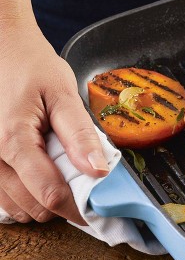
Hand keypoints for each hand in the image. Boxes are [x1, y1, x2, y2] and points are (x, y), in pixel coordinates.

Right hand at [0, 21, 109, 223]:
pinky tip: (40, 173)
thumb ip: (80, 134)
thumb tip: (99, 171)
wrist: (0, 47)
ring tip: (62, 172)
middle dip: (63, 203)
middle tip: (85, 184)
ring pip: (15, 207)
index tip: (99, 212)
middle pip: (33, 207)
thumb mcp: (63, 93)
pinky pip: (1, 195)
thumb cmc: (30, 65)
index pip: (51, 196)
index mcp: (12, 142)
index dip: (79, 209)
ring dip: (42, 200)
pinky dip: (24, 193)